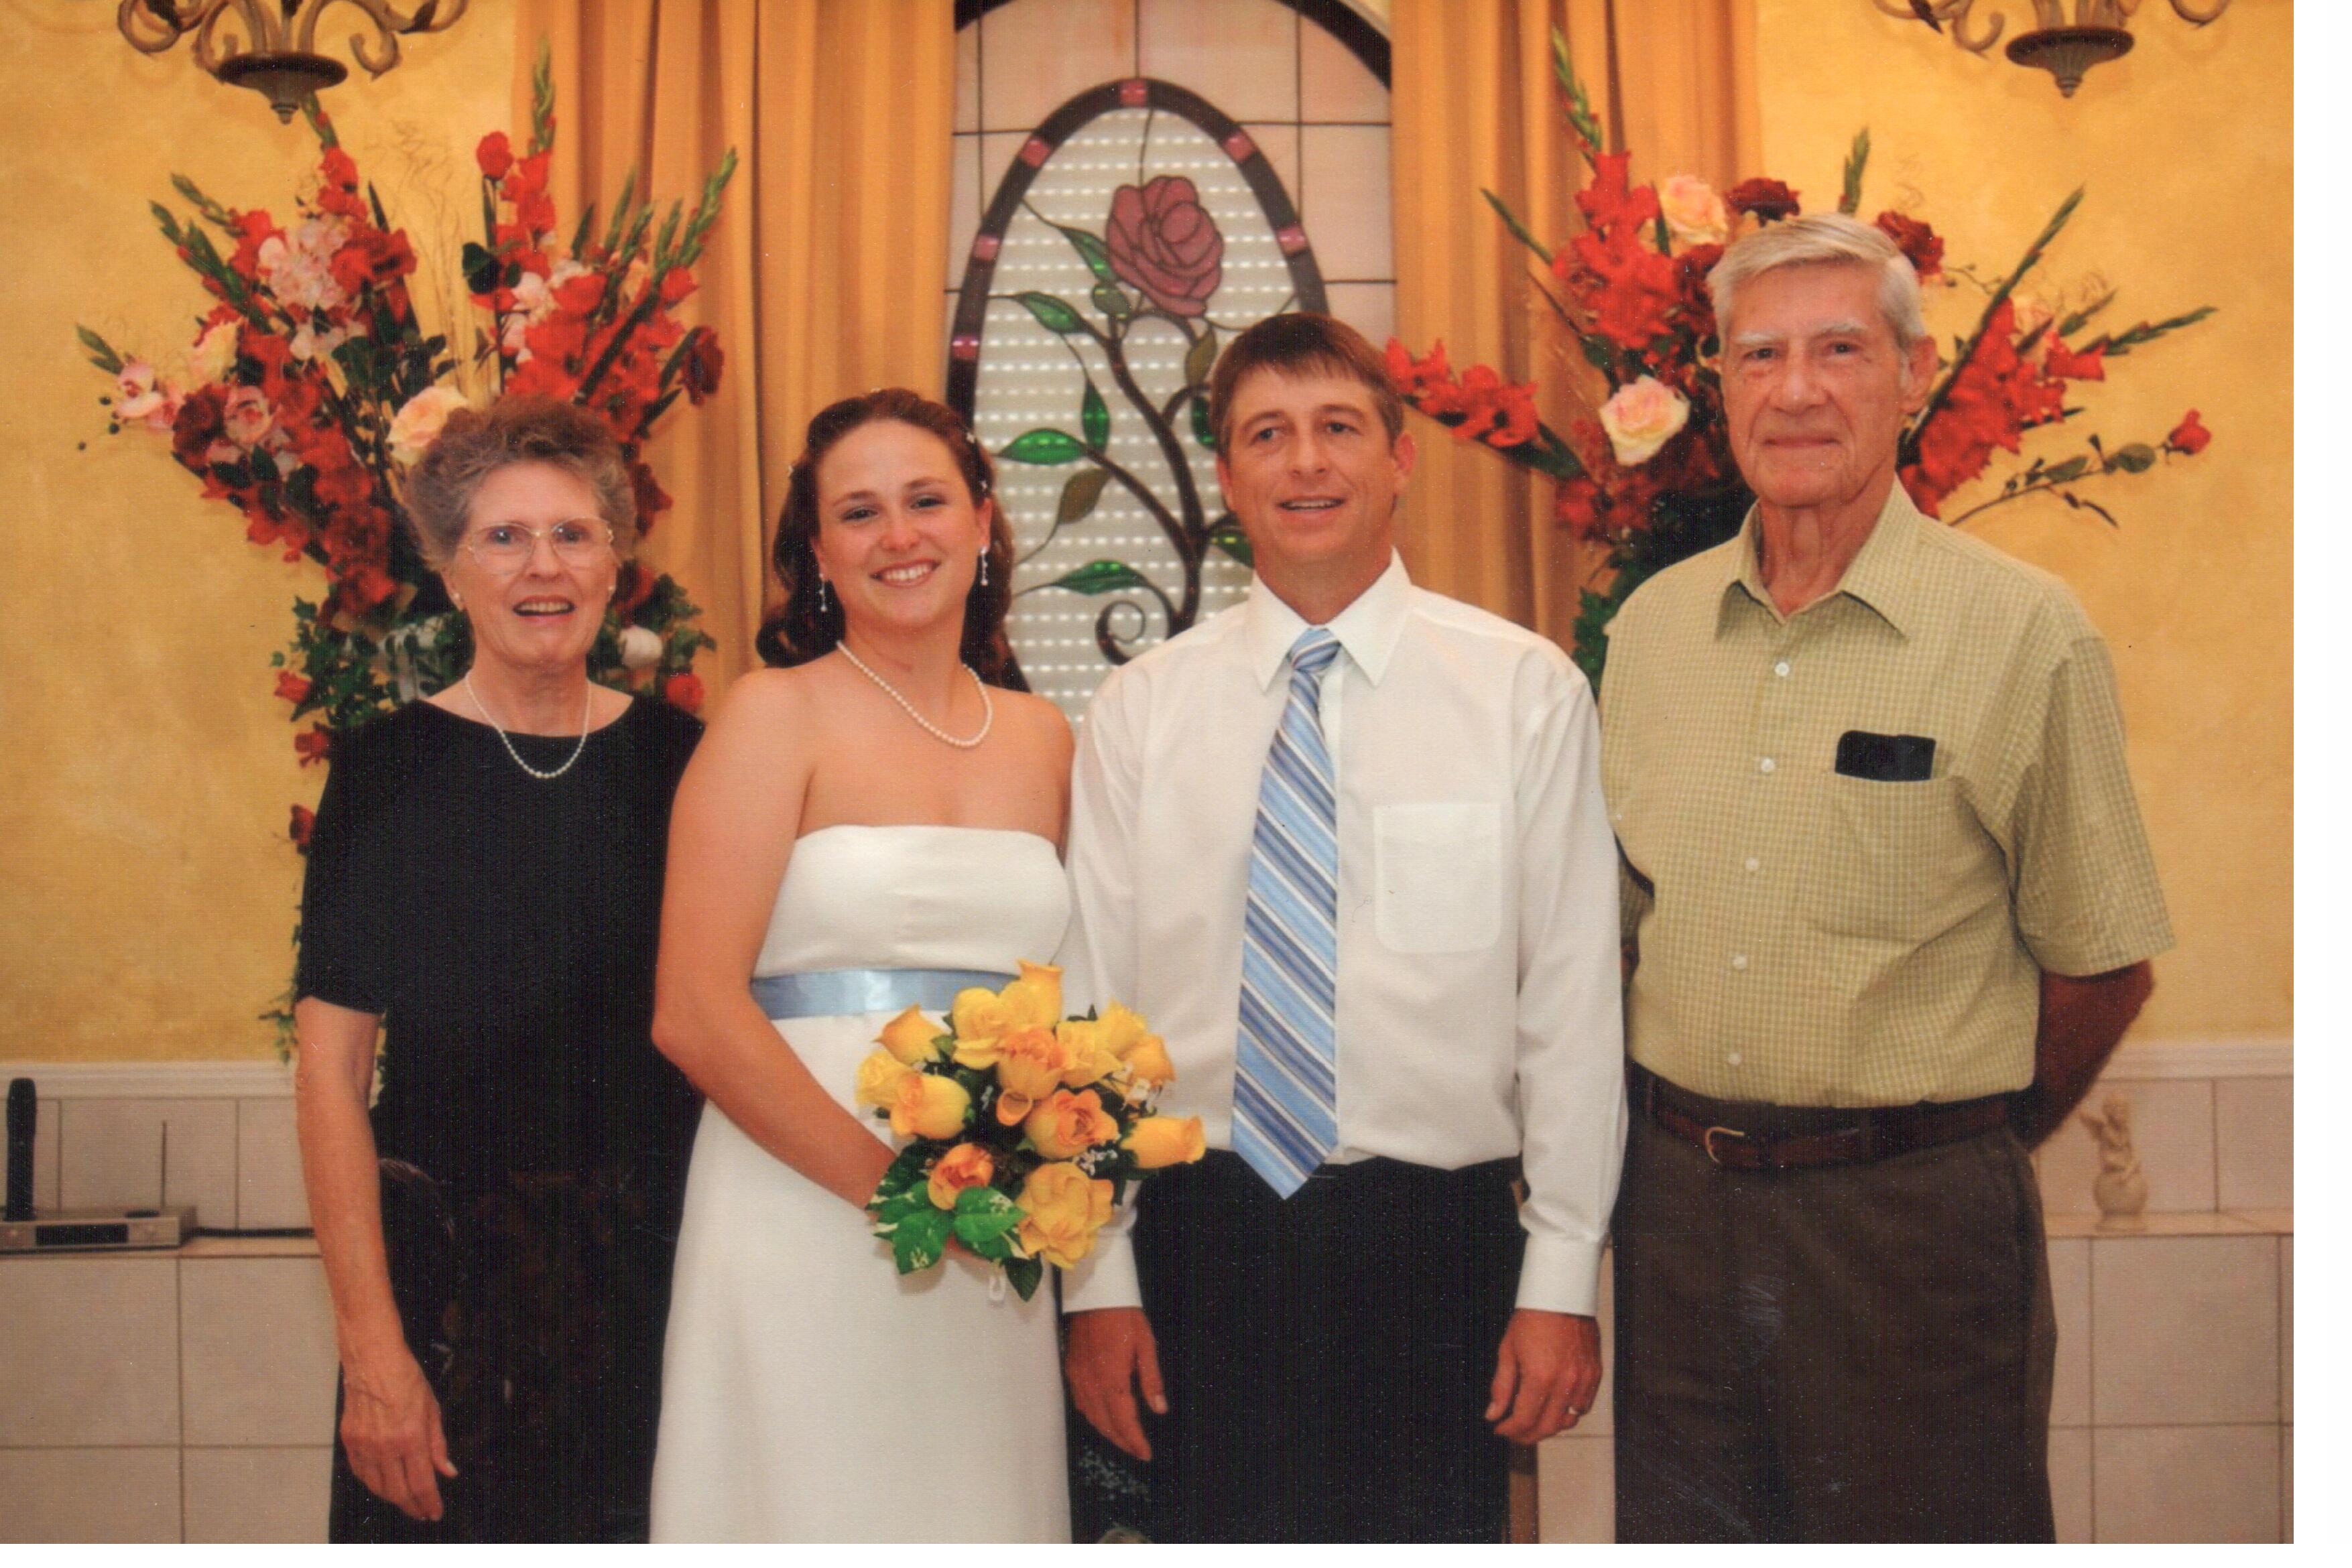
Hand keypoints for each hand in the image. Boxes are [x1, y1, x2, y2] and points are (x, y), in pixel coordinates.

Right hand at [339, 1348, 456, 1520]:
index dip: (429, 1503)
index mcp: (411, 1438)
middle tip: (421, 1511)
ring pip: (377, 1487)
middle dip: (411, 1506)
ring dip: (392, 1498)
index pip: (422, 1483)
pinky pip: (360, 1472)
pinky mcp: (349, 1440)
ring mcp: (365, 1445)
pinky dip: (372, 1483)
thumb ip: (438, 1445)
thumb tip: (447, 1471)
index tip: (434, 1512)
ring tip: (405, 1500)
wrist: (373, 1360)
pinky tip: (382, 1484)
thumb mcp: (432, 1410)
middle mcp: (386, 1446)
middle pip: (398, 1491)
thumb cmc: (405, 1379)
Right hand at [1064, 1307, 1166, 1461]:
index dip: (1135, 1441)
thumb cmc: (1124, 1317)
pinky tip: (1102, 1419)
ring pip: (1091, 1416)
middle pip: (1106, 1423)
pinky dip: (1093, 1417)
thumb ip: (1151, 1380)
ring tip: (1123, 1440)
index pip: (1124, 1420)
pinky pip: (1080, 1403)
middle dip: (1122, 1441)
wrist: (1095, 1295)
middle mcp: (1091, 1383)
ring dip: (1107, 1432)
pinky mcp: (1071, 1370)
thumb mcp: (1146, 1345)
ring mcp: (1078, 1378)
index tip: (1145, 1454)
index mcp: (1112, 1378)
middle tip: (1137, 1451)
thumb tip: (1160, 1409)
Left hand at [1486, 1308, 1600, 1444]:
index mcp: (1540, 1377)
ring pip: (1568, 1421)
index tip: (1499, 1429)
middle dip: (1527, 1435)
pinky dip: (1569, 1412)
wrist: (1561, 1296)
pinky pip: (1584, 1406)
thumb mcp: (1508, 1350)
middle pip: (1547, 1428)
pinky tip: (1555, 1406)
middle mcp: (1565, 1383)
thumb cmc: (1532, 1319)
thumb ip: (1501, 1386)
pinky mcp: (1595, 1374)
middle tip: (1514, 1432)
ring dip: (1549, 1427)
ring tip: (1533, 1420)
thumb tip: (1493, 1414)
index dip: (1509, 1430)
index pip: (1523, 1420)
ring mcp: (1583, 1380)